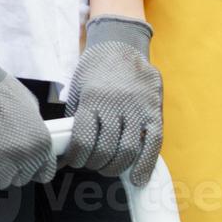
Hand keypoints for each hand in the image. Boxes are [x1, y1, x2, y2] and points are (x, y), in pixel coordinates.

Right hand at [0, 42, 56, 190]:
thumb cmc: (2, 89)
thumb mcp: (31, 108)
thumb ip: (35, 132)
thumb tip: (35, 147)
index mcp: (42, 144)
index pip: (43, 174)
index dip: (31, 168)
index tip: (21, 162)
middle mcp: (25, 155)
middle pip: (20, 179)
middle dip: (11, 169)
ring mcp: (1, 160)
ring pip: (0, 182)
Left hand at [65, 15, 162, 186]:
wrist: (121, 44)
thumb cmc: (96, 69)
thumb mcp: (79, 89)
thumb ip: (76, 118)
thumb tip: (65, 152)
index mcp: (93, 99)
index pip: (83, 140)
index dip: (77, 158)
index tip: (75, 161)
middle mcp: (116, 104)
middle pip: (106, 149)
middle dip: (96, 164)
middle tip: (93, 164)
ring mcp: (138, 108)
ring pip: (128, 150)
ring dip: (116, 166)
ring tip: (110, 166)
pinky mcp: (155, 111)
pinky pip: (153, 143)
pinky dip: (145, 164)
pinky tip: (138, 178)